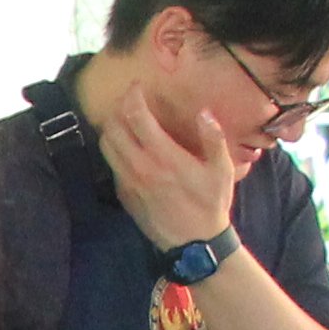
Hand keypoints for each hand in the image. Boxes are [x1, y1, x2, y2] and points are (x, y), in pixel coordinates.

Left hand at [103, 77, 245, 253]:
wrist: (194, 244)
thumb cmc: (211, 204)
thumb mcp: (222, 170)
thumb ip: (213, 138)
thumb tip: (204, 113)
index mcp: (164, 157)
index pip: (136, 117)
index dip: (132, 96)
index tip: (137, 86)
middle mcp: (140, 168)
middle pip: (113, 127)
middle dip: (118, 108)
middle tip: (130, 101)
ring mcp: (128, 182)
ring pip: (107, 146)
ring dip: (112, 128)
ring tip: (126, 119)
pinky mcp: (124, 195)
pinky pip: (111, 165)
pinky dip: (115, 150)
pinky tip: (129, 146)